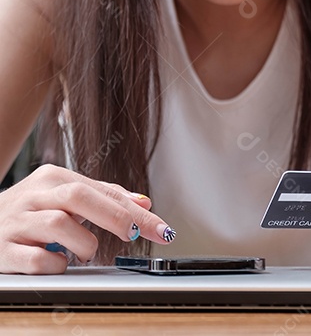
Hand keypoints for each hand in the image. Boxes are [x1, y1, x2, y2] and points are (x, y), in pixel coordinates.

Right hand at [0, 164, 174, 273]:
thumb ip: (104, 197)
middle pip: (80, 197)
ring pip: (59, 225)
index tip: (162, 229)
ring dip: (83, 244)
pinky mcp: (4, 250)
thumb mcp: (63, 196)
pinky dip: (56, 265)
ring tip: (84, 251)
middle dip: (116, 217)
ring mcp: (16, 222)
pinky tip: (59, 263)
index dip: (137, 212)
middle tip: (136, 234)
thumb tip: (144, 203)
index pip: (104, 191)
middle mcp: (34, 196)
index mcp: (53, 178)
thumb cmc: (29, 212)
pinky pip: (37, 259)